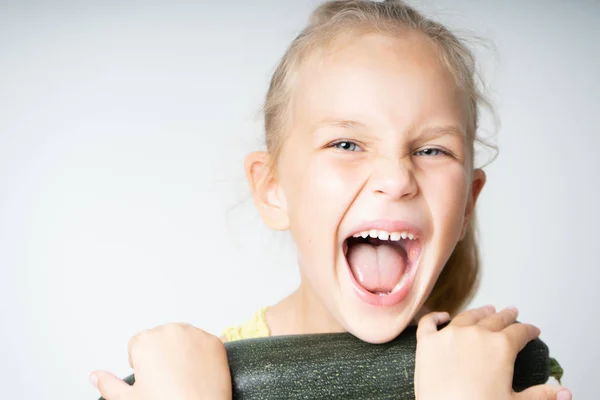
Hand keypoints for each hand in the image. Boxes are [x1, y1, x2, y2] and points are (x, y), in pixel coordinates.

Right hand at [90, 323, 231, 399]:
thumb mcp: (129, 399)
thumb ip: (109, 384)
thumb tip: (95, 376)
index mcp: (146, 340)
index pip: (138, 344)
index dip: (142, 363)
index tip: (150, 378)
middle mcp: (171, 330)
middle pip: (162, 337)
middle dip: (162, 354)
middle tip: (167, 380)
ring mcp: (196, 334)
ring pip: (184, 338)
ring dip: (182, 351)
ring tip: (183, 377)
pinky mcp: (216, 341)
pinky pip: (205, 343)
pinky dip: (203, 354)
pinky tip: (199, 372)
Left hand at [414, 305, 571, 399]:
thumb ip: (540, 395)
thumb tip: (564, 393)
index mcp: (501, 346)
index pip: (520, 331)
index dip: (529, 330)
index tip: (533, 330)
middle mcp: (476, 334)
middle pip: (495, 319)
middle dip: (506, 316)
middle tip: (511, 312)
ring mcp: (449, 335)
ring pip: (467, 317)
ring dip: (478, 312)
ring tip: (486, 310)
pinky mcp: (426, 342)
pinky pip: (429, 323)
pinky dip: (435, 317)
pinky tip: (442, 316)